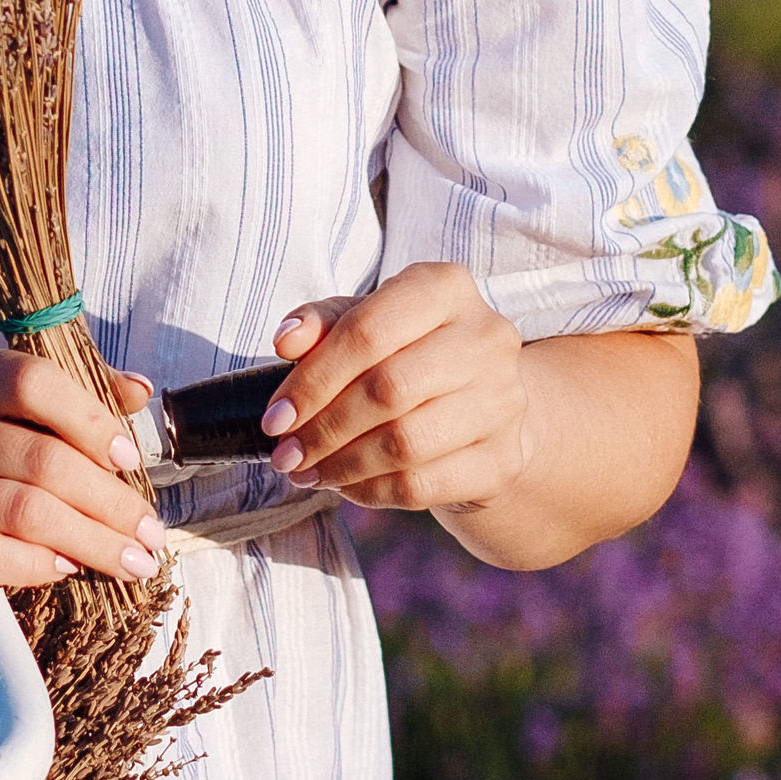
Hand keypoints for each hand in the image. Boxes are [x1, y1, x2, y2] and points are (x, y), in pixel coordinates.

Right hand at [0, 350, 164, 626]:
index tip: (128, 457)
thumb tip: (139, 389)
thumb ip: (69, 405)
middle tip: (149, 532)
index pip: (30, 381)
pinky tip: (65, 571)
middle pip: (41, 458)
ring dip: (91, 539)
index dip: (89, 418)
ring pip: (22, 510)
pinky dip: (33, 565)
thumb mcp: (3, 427)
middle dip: (110, 500)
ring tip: (130, 561)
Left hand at [259, 265, 530, 513]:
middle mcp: (486, 338)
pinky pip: (423, 485)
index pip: (368, 330)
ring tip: (310, 472)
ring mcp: (504, 401)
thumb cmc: (410, 356)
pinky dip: (373, 490)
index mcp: (446, 288)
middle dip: (324, 428)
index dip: (313, 379)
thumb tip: (287, 339)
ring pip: (405, 443)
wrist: (484, 410)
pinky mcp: (504, 459)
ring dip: (343, 465)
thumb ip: (323, 323)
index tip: (276, 416)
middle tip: (287, 454)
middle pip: (388, 389)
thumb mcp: (365, 324)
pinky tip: (348, 486)